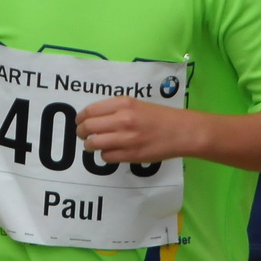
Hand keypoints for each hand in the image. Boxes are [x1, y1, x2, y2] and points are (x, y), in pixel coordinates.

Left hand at [76, 97, 194, 164]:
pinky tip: (111, 151)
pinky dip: (104, 154)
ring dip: (89, 145)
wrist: (181, 131)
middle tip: (83, 134)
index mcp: (123, 104)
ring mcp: (126, 139)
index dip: (80, 118)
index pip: (90, 111)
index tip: (79, 121)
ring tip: (93, 144)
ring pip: (94, 144)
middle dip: (81, 132)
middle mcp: (122, 120)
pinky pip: (106, 156)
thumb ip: (115, 108)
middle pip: (88, 127)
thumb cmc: (159, 116)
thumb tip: (92, 117)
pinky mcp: (130, 155)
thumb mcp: (136, 104)